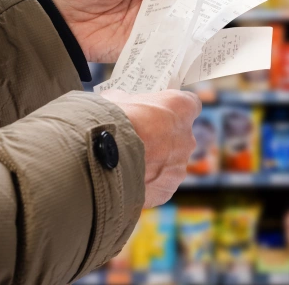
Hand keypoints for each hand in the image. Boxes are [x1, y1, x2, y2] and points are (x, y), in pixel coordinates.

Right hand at [100, 89, 200, 207]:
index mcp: (180, 108)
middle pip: (180, 137)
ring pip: (170, 163)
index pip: (190, 104)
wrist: (99, 157)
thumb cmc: (111, 121)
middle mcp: (187, 137)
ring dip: (154, 163)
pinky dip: (146, 183)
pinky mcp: (167, 189)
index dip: (174, 109)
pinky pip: (159, 184)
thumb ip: (129, 102)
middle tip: (139, 140)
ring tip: (128, 163)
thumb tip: (122, 104)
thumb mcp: (117, 99)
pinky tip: (126, 179)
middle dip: (162, 138)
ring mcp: (179, 166)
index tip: (161, 112)